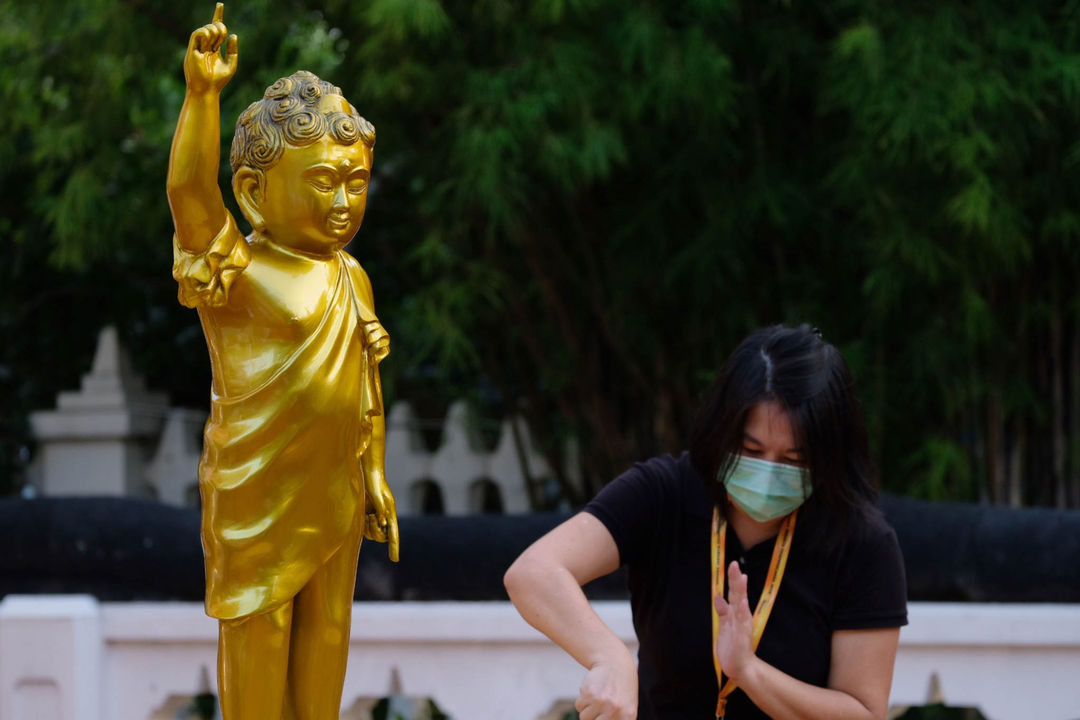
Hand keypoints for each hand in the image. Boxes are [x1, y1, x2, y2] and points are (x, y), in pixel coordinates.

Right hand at [184, 3, 237, 93]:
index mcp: (214, 49)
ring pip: (206, 29)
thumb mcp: (231, 65)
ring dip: (214, 32)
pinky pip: (198, 33)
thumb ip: (233, 50)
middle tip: (222, 39)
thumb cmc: (218, 81)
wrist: (206, 89)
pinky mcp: (192, 49)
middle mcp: (206, 46)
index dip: (217, 16)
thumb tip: (233, 35)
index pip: (216, 29)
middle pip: (214, 27)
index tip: (220, 4)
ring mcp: (198, 47)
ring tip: (217, 42)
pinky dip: (205, 33)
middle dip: (221, 29)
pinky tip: (209, 41)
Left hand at [363, 472, 399, 560]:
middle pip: (382, 536)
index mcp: (390, 513)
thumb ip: (381, 510)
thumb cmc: (374, 483)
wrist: (367, 474)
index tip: (395, 559)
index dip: (394, 547)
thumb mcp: (378, 496)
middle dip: (375, 532)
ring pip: (373, 534)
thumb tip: (383, 523)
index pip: (394, 533)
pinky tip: (362, 516)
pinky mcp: (367, 515)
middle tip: (370, 520)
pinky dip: (363, 526)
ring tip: (366, 516)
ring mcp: (376, 517)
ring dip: (368, 528)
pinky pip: (365, 529)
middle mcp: (384, 517)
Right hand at [575, 656, 637, 719]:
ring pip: (584, 718)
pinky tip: (592, 691)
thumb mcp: (627, 708)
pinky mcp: (590, 694)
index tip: (599, 718)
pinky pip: (578, 706)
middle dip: (592, 719)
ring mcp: (602, 702)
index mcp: (627, 717)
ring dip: (587, 710)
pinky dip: (582, 700)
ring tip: (597, 698)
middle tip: (597, 710)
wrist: (615, 665)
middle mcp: (615, 711)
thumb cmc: (621, 690)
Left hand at [714, 561, 756, 683]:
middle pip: (738, 595)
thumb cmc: (732, 646)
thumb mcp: (725, 625)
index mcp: (735, 613)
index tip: (732, 564)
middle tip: (734, 564)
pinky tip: (744, 603)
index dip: (733, 579)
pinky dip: (743, 613)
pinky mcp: (741, 637)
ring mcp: (742, 626)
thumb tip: (718, 596)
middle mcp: (740, 617)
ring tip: (741, 577)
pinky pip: (742, 623)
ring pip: (741, 605)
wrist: (740, 667)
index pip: (734, 592)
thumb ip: (723, 611)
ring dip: (741, 591)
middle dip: (736, 580)